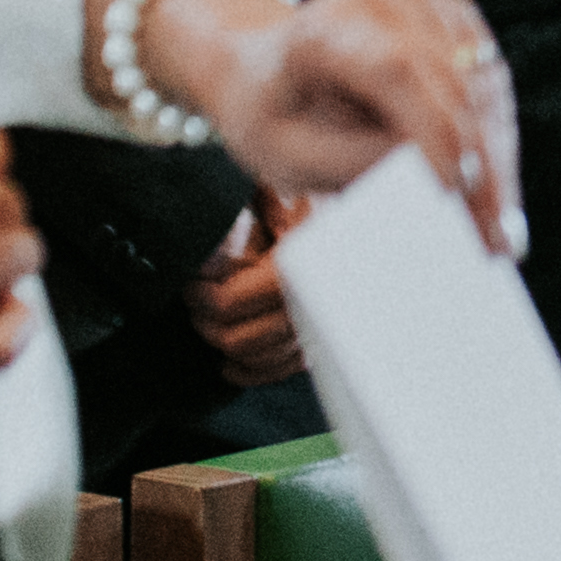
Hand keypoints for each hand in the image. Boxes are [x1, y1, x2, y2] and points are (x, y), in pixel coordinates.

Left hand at [142, 0, 522, 256]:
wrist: (262, 63)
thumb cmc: (271, 115)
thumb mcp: (286, 156)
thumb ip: (354, 164)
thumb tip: (436, 181)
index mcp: (324, 29)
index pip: (393, 70)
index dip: (434, 129)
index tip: (455, 193)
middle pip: (451, 82)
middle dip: (481, 167)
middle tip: (494, 240)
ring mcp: (425, 1)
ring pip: (484, 83)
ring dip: (499, 157)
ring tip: (499, 226)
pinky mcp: (453, 15)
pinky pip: (491, 78)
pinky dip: (497, 135)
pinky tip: (493, 184)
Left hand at [189, 201, 305, 387]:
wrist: (368, 204)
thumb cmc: (319, 194)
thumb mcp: (282, 189)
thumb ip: (250, 213)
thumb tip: (208, 253)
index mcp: (295, 266)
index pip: (230, 303)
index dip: (200, 298)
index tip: (192, 283)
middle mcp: (309, 303)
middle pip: (238, 338)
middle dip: (206, 322)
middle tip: (195, 300)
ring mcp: (317, 326)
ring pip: (256, 358)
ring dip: (223, 342)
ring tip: (209, 319)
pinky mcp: (321, 341)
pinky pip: (280, 371)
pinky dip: (250, 372)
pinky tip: (230, 362)